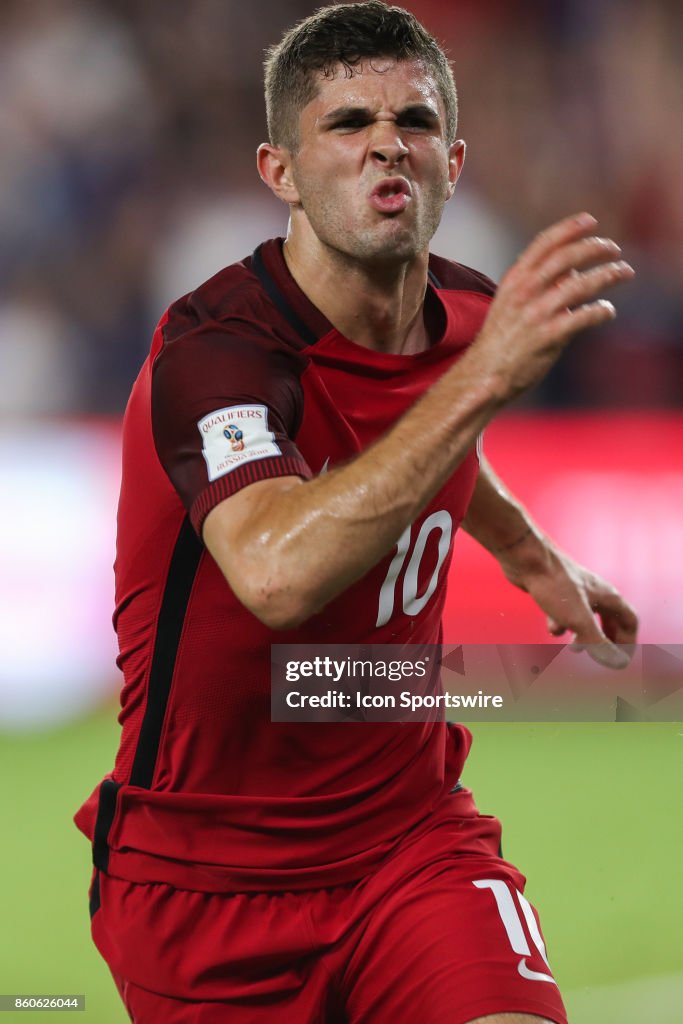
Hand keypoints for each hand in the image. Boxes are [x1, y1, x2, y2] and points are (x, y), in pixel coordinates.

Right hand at [474, 212, 634, 400]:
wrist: (483, 374)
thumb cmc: (501, 339)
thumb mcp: (511, 303)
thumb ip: (540, 285)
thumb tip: (572, 272)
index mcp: (514, 279)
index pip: (544, 243)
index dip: (569, 228)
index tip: (591, 221)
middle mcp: (525, 292)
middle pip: (566, 258)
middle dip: (595, 248)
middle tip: (614, 249)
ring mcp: (537, 314)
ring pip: (581, 285)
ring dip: (608, 275)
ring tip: (625, 272)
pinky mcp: (549, 337)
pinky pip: (584, 316)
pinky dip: (601, 310)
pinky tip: (608, 310)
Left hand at [499, 537, 638, 668]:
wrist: (527, 559)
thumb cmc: (555, 586)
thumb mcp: (579, 620)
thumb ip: (598, 644)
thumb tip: (618, 664)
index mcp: (608, 596)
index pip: (629, 621)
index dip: (629, 642)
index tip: (620, 660)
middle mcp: (595, 591)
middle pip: (610, 620)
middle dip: (606, 641)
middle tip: (601, 658)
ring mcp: (575, 590)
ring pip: (585, 617)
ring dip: (582, 635)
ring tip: (573, 649)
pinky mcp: (556, 590)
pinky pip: (565, 612)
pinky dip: (561, 624)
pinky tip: (552, 628)